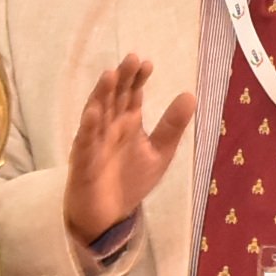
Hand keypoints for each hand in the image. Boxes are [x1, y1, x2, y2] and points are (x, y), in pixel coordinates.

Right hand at [61, 53, 195, 250]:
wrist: (108, 215)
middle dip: (122, 79)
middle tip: (131, 59)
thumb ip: (172, 126)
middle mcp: (109, 127)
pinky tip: (93, 112)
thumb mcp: (159, 153)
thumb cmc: (130, 181)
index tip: (147, 63)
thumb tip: (191, 94)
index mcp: (127, 124)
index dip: (138, 79)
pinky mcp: (84, 162)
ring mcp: (95, 142)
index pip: (132, 95)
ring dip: (102, 95)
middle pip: (115, 98)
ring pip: (97, 114)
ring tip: (110, 75)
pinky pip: (85, 143)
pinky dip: (88, 127)